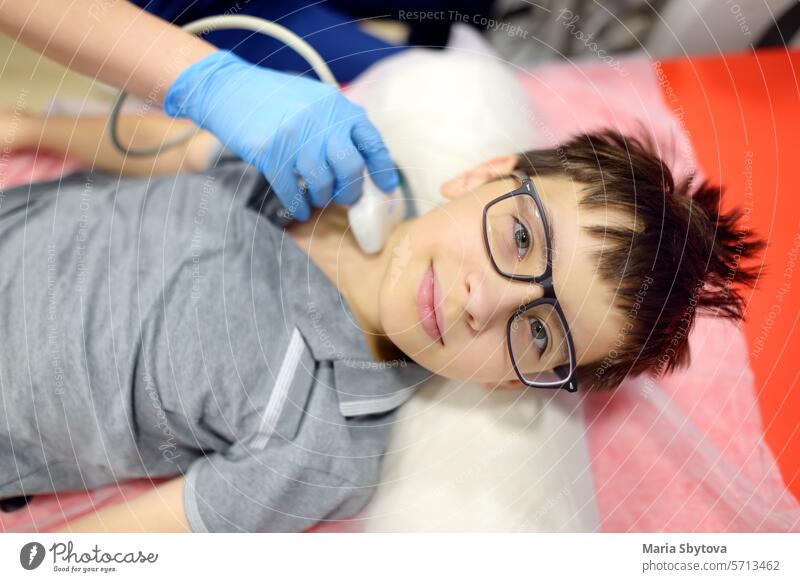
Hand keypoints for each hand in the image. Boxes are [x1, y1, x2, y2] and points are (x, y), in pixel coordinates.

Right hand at [164, 50, 397, 220]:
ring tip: (317, 198)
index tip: (385, 189)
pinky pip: (292, 190)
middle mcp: (321, 120)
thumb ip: (338, 126)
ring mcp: (295, 136)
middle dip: (350, 190)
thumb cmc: (276, 100)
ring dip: (322, 197)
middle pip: (350, 168)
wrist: (228, 89)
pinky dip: (297, 205)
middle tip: (345, 198)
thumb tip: (362, 166)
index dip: (382, 170)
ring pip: (322, 182)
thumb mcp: (315, 101)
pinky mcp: (271, 152)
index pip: (372, 142)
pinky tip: (299, 209)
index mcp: (338, 106)